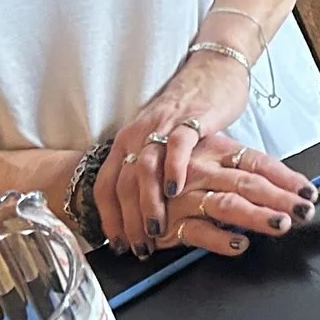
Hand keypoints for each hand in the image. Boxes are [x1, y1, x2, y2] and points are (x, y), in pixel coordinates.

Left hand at [98, 50, 251, 256]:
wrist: (213, 70)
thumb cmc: (188, 113)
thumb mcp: (160, 143)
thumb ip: (150, 171)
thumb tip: (142, 212)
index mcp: (127, 141)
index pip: (106, 185)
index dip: (109, 218)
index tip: (117, 244)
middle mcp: (138, 133)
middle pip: (122, 183)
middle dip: (127, 220)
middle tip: (138, 248)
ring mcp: (163, 125)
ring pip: (144, 168)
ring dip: (147, 203)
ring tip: (155, 230)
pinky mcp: (190, 117)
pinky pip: (176, 145)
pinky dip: (173, 168)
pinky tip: (175, 190)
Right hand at [148, 133, 316, 255]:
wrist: (125, 180)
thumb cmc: (176, 174)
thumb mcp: (209, 162)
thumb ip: (239, 174)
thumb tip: (283, 188)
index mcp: (215, 152)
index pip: (258, 163)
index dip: (286, 178)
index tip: (309, 192)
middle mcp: (202, 171)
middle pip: (248, 183)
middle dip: (280, 198)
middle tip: (304, 211)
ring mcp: (186, 196)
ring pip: (226, 205)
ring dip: (256, 216)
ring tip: (280, 224)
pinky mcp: (171, 222)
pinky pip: (197, 231)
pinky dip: (220, 238)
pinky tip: (240, 243)